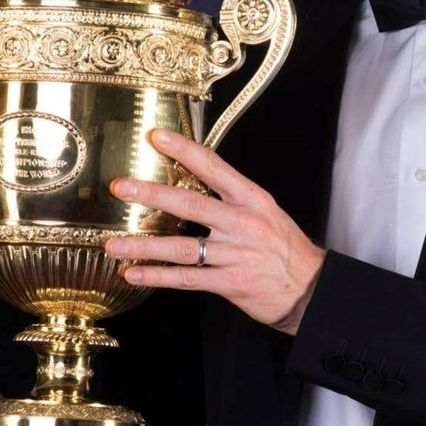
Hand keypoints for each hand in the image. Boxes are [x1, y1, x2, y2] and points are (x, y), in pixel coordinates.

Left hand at [104, 128, 324, 334]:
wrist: (312, 288)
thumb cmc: (286, 249)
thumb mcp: (267, 214)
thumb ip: (233, 201)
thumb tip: (193, 184)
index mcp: (253, 199)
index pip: (214, 167)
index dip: (184, 150)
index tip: (156, 137)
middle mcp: (244, 223)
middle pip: (191, 204)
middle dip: (151, 194)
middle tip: (121, 187)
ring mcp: (237, 254)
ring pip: (182, 247)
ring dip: (143, 245)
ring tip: (113, 244)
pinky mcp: (231, 282)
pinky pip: (188, 278)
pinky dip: (158, 276)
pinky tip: (134, 274)